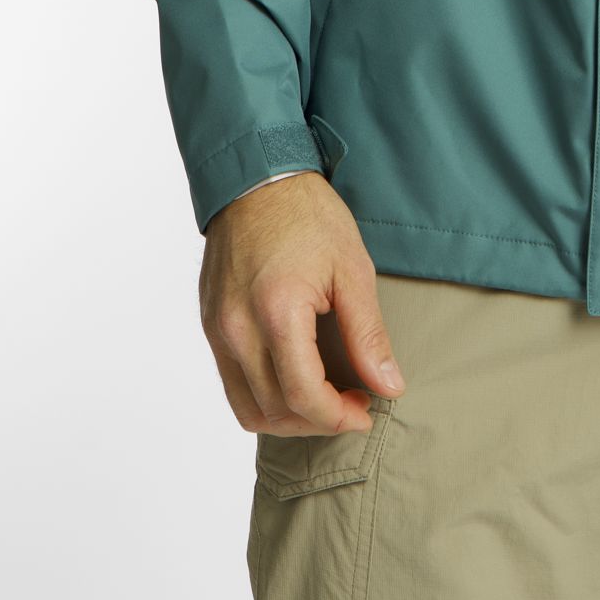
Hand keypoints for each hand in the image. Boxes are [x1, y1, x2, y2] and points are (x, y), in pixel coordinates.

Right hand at [199, 170, 406, 438]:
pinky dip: (264, 397)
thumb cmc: (308, 215)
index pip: (303, 397)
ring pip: (248, 409)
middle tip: (353, 402)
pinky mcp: (209, 326)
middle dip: (319, 421)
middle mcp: (237, 329)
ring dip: (290, 418)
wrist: (258, 178)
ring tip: (326, 397)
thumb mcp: (352, 269)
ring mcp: (217, 330)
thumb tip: (390, 386)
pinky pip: (232, 385)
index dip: (338, 416)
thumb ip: (368, 335)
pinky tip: (295, 379)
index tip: (366, 410)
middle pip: (275, 411)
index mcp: (277, 312)